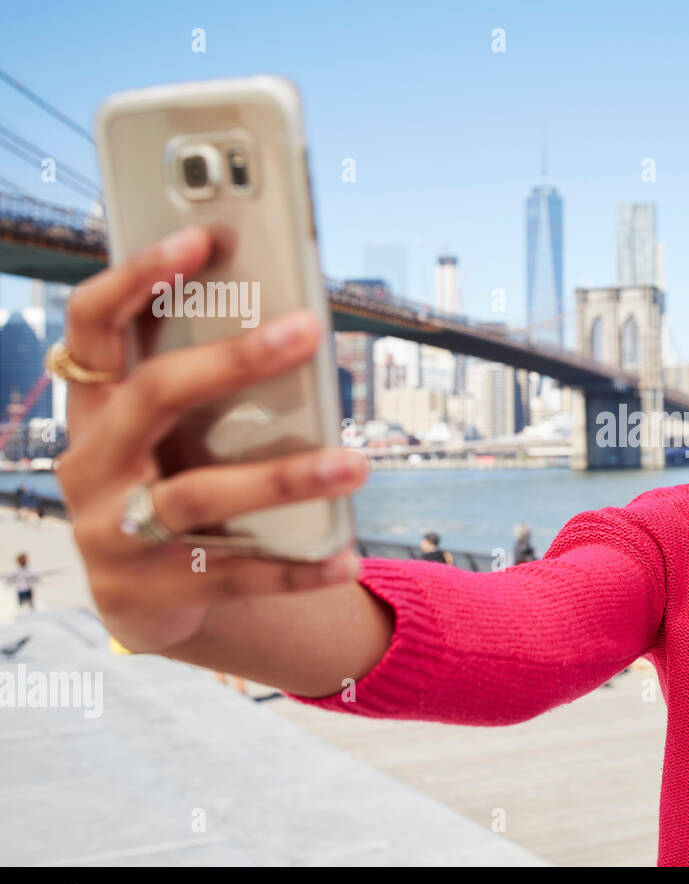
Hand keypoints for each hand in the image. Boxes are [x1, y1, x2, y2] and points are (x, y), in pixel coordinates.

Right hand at [55, 226, 367, 652]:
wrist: (142, 600)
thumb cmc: (170, 482)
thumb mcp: (171, 435)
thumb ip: (208, 387)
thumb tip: (293, 316)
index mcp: (95, 408)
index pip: (93, 324)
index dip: (136, 276)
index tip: (199, 238)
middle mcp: (91, 465)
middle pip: (155, 396)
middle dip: (233, 360)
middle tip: (309, 328)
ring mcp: (113, 534)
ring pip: (200, 496)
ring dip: (284, 477)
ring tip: (357, 464)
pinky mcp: (150, 595)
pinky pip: (234, 576)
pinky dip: (296, 568)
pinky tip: (347, 556)